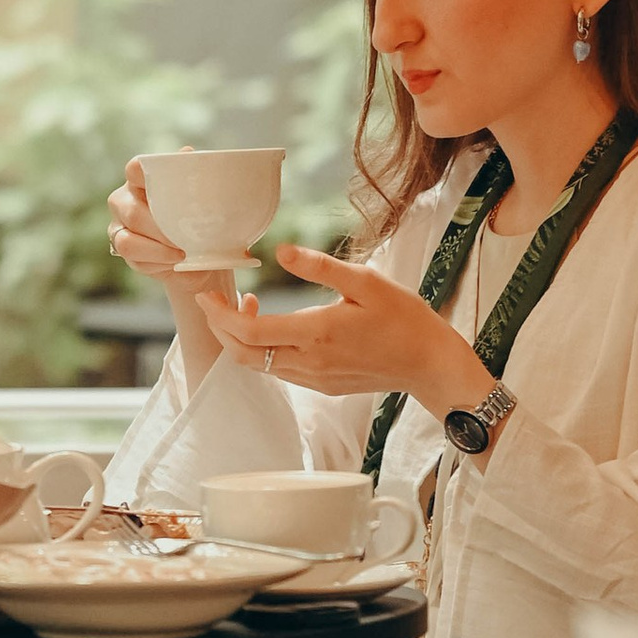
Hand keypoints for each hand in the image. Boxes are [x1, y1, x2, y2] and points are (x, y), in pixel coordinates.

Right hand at [106, 160, 247, 299]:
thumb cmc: (198, 220)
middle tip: (185, 235)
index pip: (135, 169)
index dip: (144, 174)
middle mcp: (124, 200)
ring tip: (182, 252)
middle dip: (160, 227)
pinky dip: (156, 260)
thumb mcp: (201, 199)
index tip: (166, 183)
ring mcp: (119, 226)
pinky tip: (174, 260)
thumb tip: (188, 153)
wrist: (200, 253)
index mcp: (141, 180)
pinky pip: (131, 256)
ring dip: (157, 248)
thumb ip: (193, 176)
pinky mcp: (122, 249)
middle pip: (131, 210)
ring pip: (126, 239)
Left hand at [198, 242, 489, 412]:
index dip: (219, 314)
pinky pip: (278, 370)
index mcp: (315, 333)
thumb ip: (319, 267)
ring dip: (241, 338)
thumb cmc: (403, 318)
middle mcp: (308, 361)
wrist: (429, 364)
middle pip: (242, 353)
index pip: (248, 331)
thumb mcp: (366, 281)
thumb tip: (280, 252)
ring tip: (248, 304)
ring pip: (257, 365)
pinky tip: (274, 325)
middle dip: (220, 328)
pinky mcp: (322, 385)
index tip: (208, 294)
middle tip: (218, 299)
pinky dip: (262, 349)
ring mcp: (314, 378)